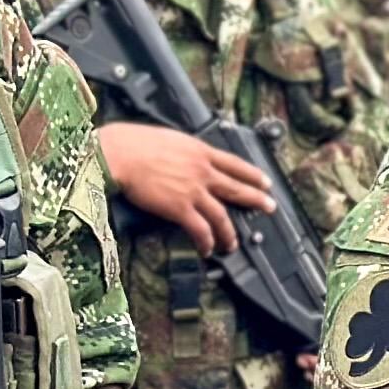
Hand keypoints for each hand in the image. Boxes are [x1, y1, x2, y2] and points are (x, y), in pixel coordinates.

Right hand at [97, 121, 270, 251]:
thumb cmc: (133, 143)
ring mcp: (194, 191)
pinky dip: (207, 242)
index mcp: (200, 151)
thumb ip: (184, 151)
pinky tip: (208, 249)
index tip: (265, 181)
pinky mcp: (181, 209)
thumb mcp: (169, 138)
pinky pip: (201, 230)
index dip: (253, 174)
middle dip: (256, 199)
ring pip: (222, 216)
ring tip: (233, 244)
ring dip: (230, 233)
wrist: (118, 154)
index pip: (234, 163)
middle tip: (270, 207)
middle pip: (237, 188)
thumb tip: (185, 157)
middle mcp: (203, 171)